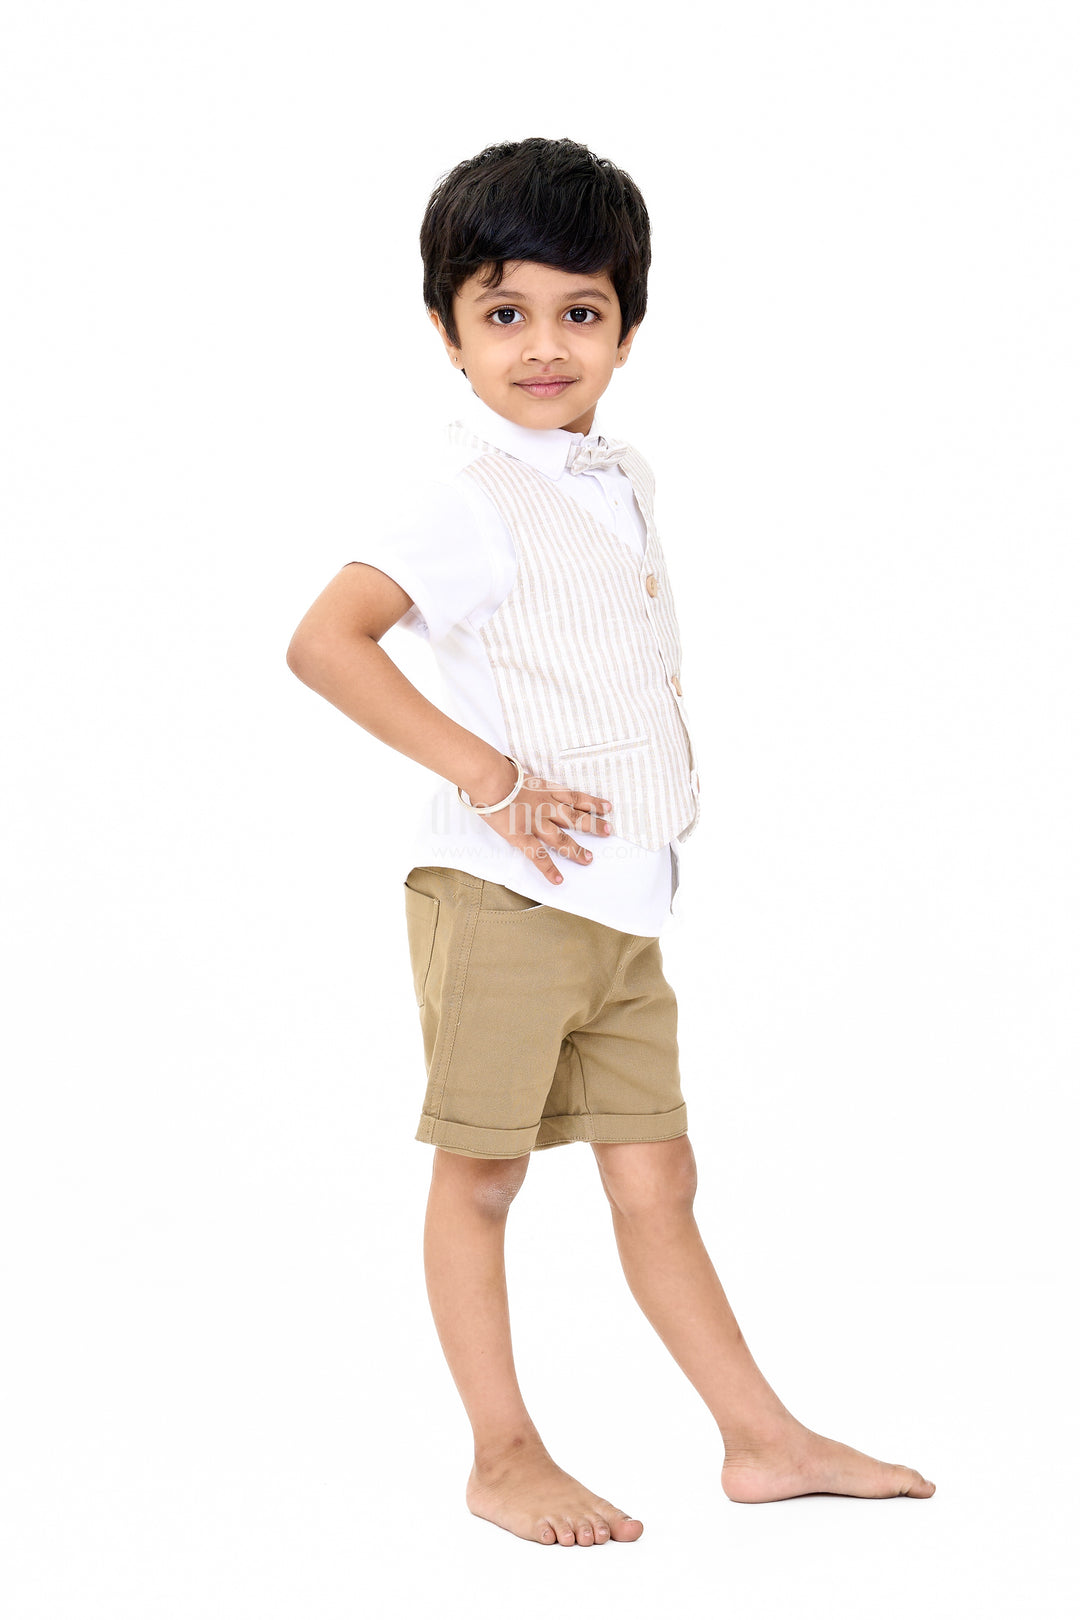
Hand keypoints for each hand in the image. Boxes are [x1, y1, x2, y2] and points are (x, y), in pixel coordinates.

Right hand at [469, 763, 611, 885]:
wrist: (491, 779)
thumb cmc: (499, 773)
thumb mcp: (521, 775)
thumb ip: (528, 784)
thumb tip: (526, 784)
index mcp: (546, 791)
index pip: (575, 797)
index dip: (593, 803)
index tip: (607, 807)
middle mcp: (546, 807)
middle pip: (575, 818)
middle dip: (593, 825)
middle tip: (608, 831)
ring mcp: (536, 823)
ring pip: (562, 839)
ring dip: (576, 850)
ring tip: (589, 859)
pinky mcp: (522, 836)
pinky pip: (539, 855)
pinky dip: (549, 869)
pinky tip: (557, 880)